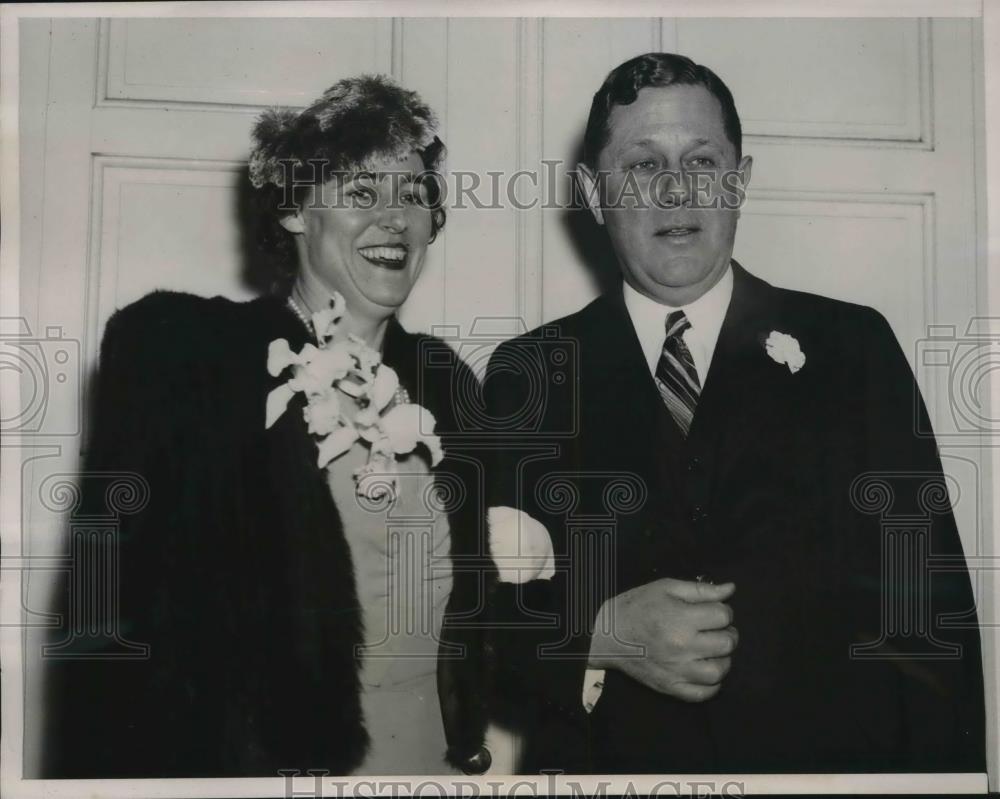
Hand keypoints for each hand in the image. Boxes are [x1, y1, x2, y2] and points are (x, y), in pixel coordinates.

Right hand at [588, 578, 737, 701]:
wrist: (607, 634)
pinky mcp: (671, 687)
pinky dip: (711, 684)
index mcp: (681, 618)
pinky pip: (703, 693)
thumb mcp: (666, 588)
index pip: (723, 616)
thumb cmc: (637, 606)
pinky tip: (704, 669)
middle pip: (727, 643)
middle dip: (727, 633)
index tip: (713, 611)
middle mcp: (682, 646)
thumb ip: (700, 589)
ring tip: (711, 650)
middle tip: (714, 630)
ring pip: (719, 671)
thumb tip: (730, 589)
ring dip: (722, 659)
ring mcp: (677, 670)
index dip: (723, 611)